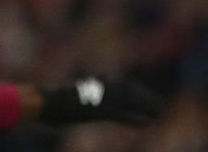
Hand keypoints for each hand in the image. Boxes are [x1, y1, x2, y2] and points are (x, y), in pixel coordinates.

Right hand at [37, 76, 162, 126]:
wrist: (48, 102)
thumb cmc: (54, 100)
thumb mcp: (68, 96)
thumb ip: (81, 93)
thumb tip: (84, 92)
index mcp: (97, 84)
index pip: (122, 85)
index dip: (136, 91)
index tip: (144, 94)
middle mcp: (103, 89)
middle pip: (131, 92)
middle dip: (145, 98)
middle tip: (158, 104)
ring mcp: (104, 99)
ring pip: (132, 102)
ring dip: (146, 106)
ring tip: (158, 112)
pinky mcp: (103, 112)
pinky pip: (125, 116)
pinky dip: (137, 120)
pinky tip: (147, 124)